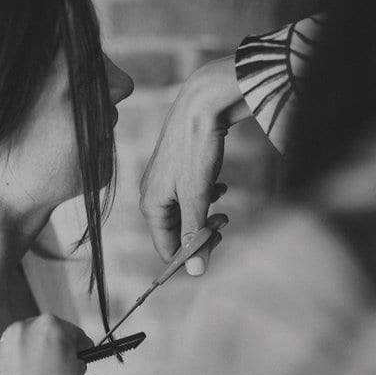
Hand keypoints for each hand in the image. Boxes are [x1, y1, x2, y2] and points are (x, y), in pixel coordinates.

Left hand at [0, 314, 94, 374]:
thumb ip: (75, 367)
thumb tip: (70, 367)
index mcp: (48, 331)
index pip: (65, 329)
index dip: (74, 342)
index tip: (76, 350)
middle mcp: (16, 334)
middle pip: (33, 334)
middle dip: (43, 350)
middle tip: (53, 370)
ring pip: (9, 351)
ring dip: (19, 363)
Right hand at [140, 55, 250, 274]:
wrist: (201, 104)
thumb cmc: (195, 149)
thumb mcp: (197, 197)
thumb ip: (195, 235)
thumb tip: (195, 271)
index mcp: (151, 206)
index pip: (166, 249)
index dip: (190, 255)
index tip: (215, 247)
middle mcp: (152, 196)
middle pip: (176, 233)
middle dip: (201, 233)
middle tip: (224, 222)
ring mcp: (163, 183)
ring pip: (186, 215)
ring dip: (206, 216)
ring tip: (222, 204)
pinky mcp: (177, 171)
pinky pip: (190, 198)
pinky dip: (206, 198)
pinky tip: (219, 187)